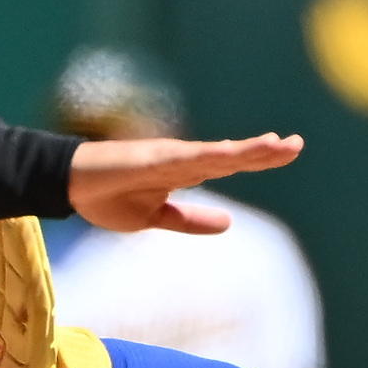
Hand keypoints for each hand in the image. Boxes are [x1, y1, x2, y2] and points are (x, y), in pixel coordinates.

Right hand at [66, 132, 303, 233]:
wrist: (70, 186)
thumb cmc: (107, 198)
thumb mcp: (156, 217)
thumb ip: (190, 220)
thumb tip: (228, 222)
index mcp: (184, 172)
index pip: (229, 164)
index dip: (257, 158)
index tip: (287, 150)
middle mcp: (182, 160)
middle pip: (231, 155)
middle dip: (264, 151)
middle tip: (297, 145)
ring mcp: (168, 157)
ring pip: (217, 154)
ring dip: (247, 150)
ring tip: (278, 144)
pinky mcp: (152, 159)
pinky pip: (188, 158)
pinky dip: (212, 156)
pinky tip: (234, 154)